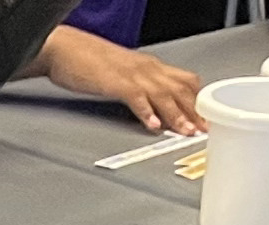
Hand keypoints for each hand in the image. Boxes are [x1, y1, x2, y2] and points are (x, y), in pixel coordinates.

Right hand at [33, 24, 205, 134]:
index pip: (183, 81)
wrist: (63, 48)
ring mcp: (132, 74)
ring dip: (176, 115)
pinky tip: (153, 126)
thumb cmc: (86, 61)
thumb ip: (138, 90)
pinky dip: (146, 113)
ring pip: (163, 94)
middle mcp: (146, 68)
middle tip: (203, 131)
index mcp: (148, 66)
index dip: (197, 101)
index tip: (204, 120)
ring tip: (185, 132)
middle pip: (179, 89)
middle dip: (193, 112)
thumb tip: (150, 110)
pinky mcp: (115, 82)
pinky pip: (136, 98)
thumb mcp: (121, 75)